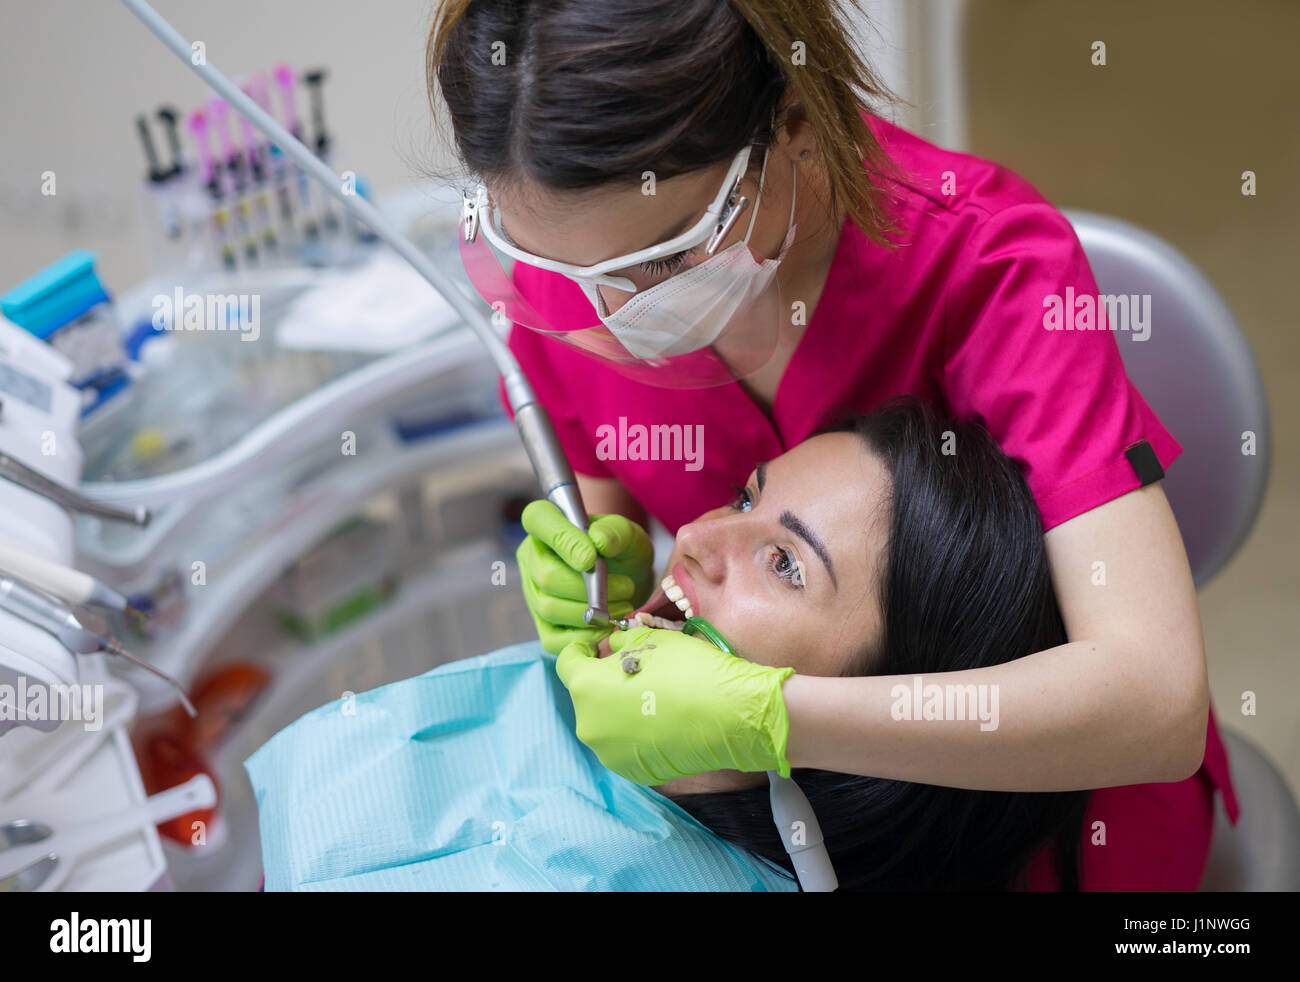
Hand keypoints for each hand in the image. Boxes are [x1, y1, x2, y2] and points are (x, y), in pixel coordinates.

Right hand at [515, 500, 654, 653]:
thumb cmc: (623, 550)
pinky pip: (553, 639)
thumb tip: (598, 542)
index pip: (538, 519)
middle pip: (546, 576)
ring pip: (549, 607)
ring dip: (592, 612)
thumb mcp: (628, 533)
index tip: (592, 559)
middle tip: (625, 587)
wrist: (631, 578)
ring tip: (623, 606)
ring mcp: (533, 592)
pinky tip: (607, 627)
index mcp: (547, 521)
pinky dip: (585, 637)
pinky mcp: (543, 625)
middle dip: (590, 588)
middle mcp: (532, 556)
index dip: (563, 540)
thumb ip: (615, 532)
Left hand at [556, 626, 795, 784]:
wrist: (729, 715)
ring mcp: (610, 754)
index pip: (568, 663)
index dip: (580, 650)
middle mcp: (589, 725)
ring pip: (606, 723)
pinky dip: (636, 732)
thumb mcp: (650, 639)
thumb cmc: (689, 670)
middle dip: (604, 681)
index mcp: (586, 688)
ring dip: (619, 708)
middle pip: (587, 696)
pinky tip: (662, 720)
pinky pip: (626, 745)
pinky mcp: (633, 771)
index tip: (593, 647)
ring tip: (652, 697)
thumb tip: (611, 649)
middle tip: (634, 670)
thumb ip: (620, 643)